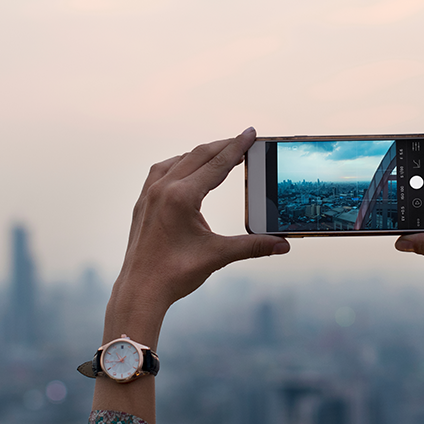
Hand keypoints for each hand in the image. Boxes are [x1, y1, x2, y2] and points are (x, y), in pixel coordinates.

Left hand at [104, 127, 288, 344]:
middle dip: (223, 146)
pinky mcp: (143, 203)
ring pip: (178, 160)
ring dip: (200, 154)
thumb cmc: (175, 274)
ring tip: (220, 153)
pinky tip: (187, 170)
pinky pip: (161, 172)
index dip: (237, 147)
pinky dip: (179, 164)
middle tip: (244, 139)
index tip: (250, 133)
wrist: (140, 290)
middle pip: (198, 155)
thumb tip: (283, 244)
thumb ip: (253, 246)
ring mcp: (149, 194)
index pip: (216, 163)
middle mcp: (163, 189)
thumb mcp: (218, 256)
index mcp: (182, 197)